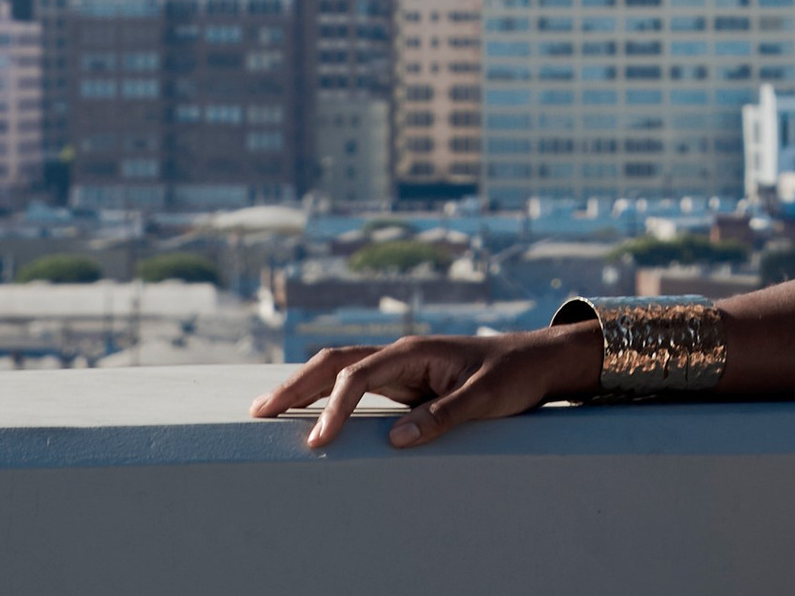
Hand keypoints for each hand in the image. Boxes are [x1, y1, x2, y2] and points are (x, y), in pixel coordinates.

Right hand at [250, 322, 604, 449]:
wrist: (537, 361)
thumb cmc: (514, 375)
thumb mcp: (486, 397)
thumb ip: (442, 415)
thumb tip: (395, 438)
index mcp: (416, 351)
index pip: (359, 376)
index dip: (334, 408)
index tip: (318, 443)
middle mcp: (402, 354)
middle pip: (336, 362)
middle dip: (296, 385)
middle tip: (257, 412)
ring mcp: (402, 367)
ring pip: (341, 370)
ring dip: (304, 387)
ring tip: (267, 410)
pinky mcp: (406, 382)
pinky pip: (357, 385)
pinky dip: (326, 394)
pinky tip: (308, 412)